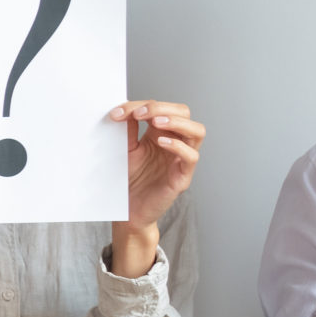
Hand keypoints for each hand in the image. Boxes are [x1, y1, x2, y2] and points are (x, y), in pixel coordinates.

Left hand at [117, 101, 204, 229]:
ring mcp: (181, 159)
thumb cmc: (130, 180)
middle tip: (139, 113)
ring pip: (197, 131)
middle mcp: (175, 142)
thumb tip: (126, 107)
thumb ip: (129, 129)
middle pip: (184, 113)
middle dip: (162, 108)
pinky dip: (178, 145)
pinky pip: (191, 156)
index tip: (118, 112)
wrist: (128, 211)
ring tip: (156, 122)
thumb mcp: (126, 149)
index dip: (142, 105)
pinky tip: (161, 142)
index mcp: (161, 133)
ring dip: (177, 121)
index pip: (162, 108)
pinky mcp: (183, 176)